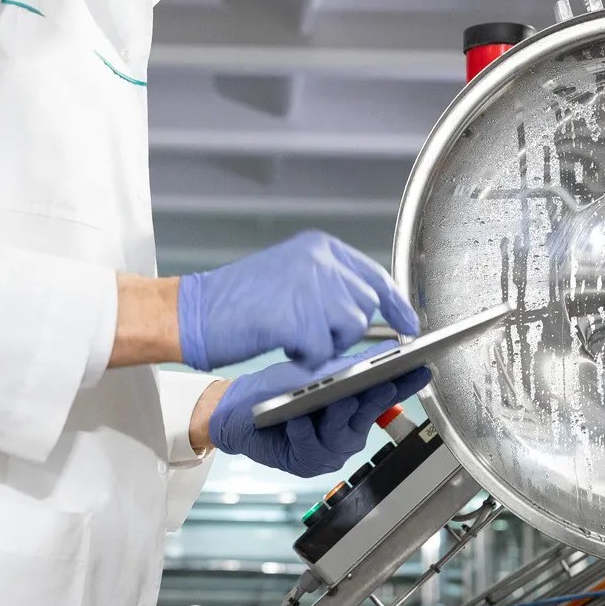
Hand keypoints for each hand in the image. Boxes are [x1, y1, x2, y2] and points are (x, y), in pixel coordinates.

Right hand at [177, 231, 417, 371]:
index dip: (396, 303)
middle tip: (316, 337)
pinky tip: (282, 346)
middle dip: (350, 331)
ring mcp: (309, 286)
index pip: (375, 275)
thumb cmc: (237, 300)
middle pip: (366, 305)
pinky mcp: (296, 317)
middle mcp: (319, 260)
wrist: (194, 311)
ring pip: (350, 330)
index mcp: (319, 247)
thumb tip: (369, 308)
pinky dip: (305, 358)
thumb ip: (329, 284)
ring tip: (293, 337)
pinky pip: (322, 350)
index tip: (409, 325)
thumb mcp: (291, 275)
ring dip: (326, 344)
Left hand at [207, 352, 431, 477]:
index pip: (385, 396)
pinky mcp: (306, 463)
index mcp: (353, 408)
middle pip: (366, 416)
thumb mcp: (315, 371)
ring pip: (341, 435)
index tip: (422, 371)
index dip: (405, 386)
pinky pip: (310, 447)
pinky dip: (303, 432)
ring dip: (337, 416)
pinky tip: (297, 421)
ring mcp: (328, 451)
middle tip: (382, 384)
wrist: (238, 410)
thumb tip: (385, 352)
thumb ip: (350, 367)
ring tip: (335, 401)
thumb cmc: (276, 390)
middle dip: (373, 400)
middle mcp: (346, 432)